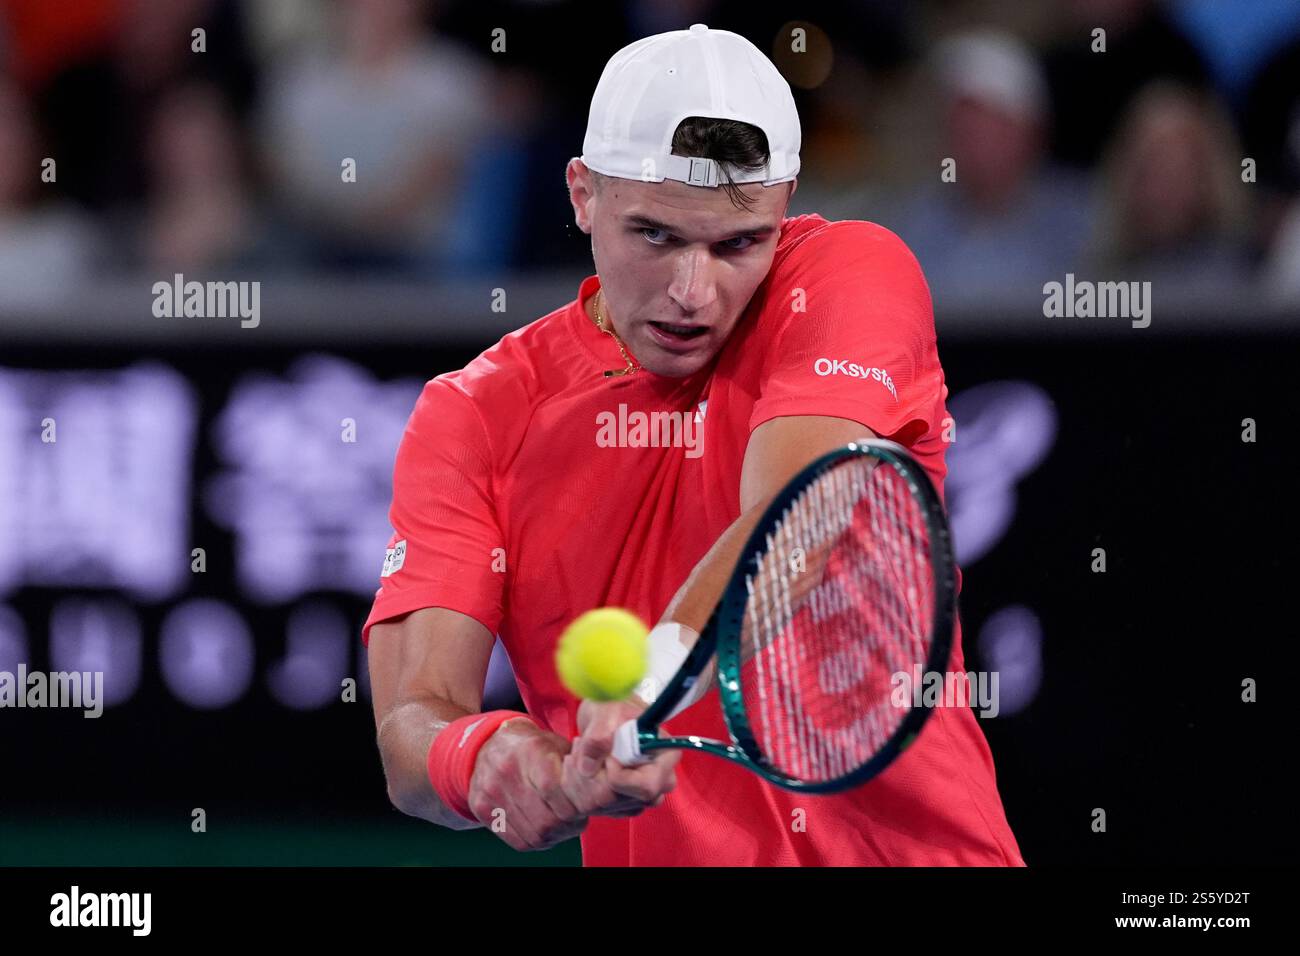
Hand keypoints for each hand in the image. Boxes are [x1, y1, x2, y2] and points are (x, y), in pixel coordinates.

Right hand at [465, 718, 591, 850]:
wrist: (487, 746)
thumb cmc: (532, 747)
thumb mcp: (556, 744)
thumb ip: (578, 764)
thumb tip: (604, 787)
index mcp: (529, 752)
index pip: (553, 788)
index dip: (574, 805)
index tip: (585, 807)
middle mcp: (506, 773)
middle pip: (546, 818)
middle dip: (569, 824)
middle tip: (578, 819)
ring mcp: (490, 793)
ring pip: (534, 834)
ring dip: (556, 836)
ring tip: (564, 825)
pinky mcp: (482, 810)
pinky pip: (518, 841)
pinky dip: (537, 841)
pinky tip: (546, 830)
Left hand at [566, 698, 680, 813]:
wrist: (604, 716)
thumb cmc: (613, 708)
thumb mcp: (606, 711)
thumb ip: (599, 734)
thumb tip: (588, 767)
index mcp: (666, 755)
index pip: (647, 786)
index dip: (620, 777)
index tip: (606, 757)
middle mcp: (659, 780)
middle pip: (625, 801)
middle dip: (594, 780)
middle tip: (580, 752)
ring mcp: (642, 794)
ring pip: (607, 806)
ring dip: (582, 783)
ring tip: (578, 755)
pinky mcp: (623, 802)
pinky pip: (598, 808)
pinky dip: (579, 791)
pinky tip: (578, 768)